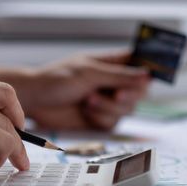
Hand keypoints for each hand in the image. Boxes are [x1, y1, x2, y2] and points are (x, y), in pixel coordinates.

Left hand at [19, 52, 149, 129]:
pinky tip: (85, 111)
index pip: (140, 64)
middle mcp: (113, 82)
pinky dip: (99, 118)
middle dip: (129, 95)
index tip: (151, 76)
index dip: (150, 70)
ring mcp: (108, 101)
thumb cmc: (56, 79)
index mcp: (112, 63)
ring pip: (127, 109)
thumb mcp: (89, 73)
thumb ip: (119, 76)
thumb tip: (147, 74)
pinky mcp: (100, 118)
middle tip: (115, 95)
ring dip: (108, 107)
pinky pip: (113, 122)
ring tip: (88, 100)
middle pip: (140, 91)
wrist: (35, 102)